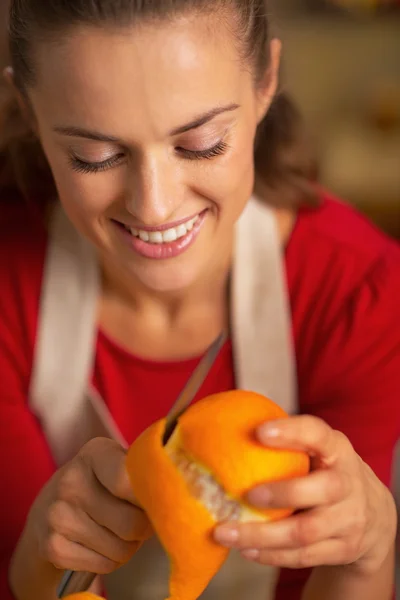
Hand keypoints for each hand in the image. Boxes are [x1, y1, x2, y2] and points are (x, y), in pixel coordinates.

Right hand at [27, 438, 151, 574]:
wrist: (50, 507)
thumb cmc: (102, 483)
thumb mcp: (119, 463)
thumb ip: (144, 473)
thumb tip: (174, 495)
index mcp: (95, 453)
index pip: (128, 482)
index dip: (150, 497)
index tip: (155, 499)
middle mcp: (71, 480)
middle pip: (131, 523)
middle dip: (144, 528)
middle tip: (141, 520)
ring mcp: (58, 515)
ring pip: (120, 548)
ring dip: (130, 546)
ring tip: (121, 532)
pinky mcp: (52, 546)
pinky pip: (104, 565)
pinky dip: (111, 560)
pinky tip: (102, 543)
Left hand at [214, 416, 396, 573]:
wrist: (373, 514)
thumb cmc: (326, 471)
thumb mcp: (318, 449)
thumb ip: (287, 441)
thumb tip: (228, 428)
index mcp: (337, 449)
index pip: (318, 434)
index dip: (291, 432)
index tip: (260, 431)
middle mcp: (348, 483)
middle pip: (322, 489)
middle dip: (283, 493)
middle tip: (248, 494)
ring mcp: (349, 519)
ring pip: (306, 532)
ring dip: (263, 535)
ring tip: (227, 532)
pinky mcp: (343, 549)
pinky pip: (304, 556)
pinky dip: (271, 555)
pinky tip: (244, 550)